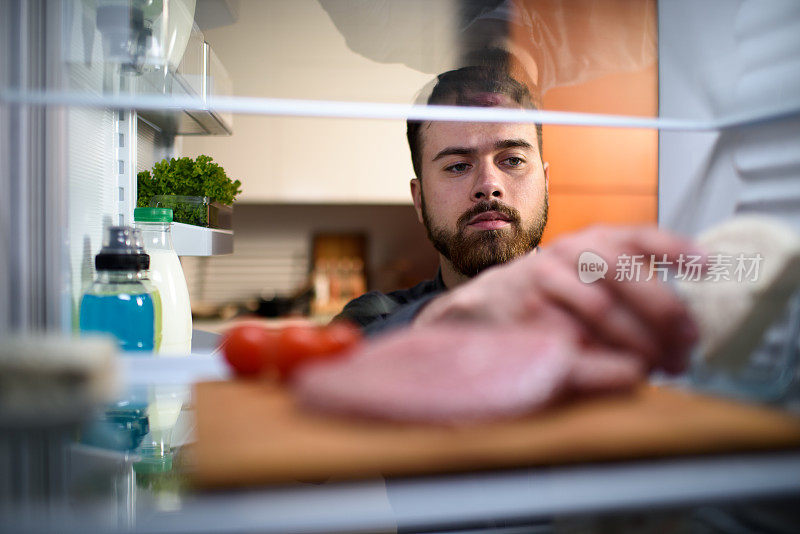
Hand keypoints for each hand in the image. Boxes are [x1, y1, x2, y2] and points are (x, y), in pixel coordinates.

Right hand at [414, 225, 701, 373]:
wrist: (483, 305)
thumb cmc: (549, 293)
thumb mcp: (587, 270)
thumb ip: (630, 279)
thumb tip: (684, 321)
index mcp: (591, 240)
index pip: (636, 236)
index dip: (673, 249)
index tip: (706, 268)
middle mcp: (567, 252)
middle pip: (623, 273)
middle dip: (663, 313)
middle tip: (686, 346)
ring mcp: (543, 282)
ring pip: (600, 308)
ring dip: (637, 342)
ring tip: (658, 366)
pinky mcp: (525, 315)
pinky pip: (570, 339)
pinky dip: (601, 359)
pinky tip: (621, 372)